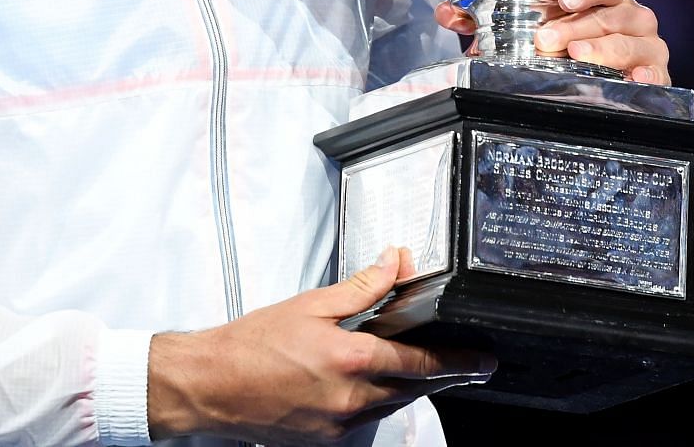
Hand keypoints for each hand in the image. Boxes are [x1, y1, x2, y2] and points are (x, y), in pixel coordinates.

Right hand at [146, 247, 494, 443]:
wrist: (211, 385)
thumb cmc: (251, 344)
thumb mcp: (311, 303)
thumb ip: (362, 287)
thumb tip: (395, 264)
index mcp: (351, 360)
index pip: (422, 364)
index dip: (459, 362)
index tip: (482, 360)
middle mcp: (351, 399)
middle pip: (414, 389)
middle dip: (440, 376)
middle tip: (465, 364)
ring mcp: (339, 426)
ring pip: (390, 406)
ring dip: (407, 388)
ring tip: (418, 370)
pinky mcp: (326, 442)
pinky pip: (365, 422)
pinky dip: (375, 403)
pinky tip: (369, 386)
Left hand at [432, 0, 670, 84]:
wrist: (615, 79)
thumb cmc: (570, 43)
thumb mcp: (528, 30)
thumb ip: (484, 21)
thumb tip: (447, 13)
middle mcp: (629, 14)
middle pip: (609, 12)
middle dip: (577, 25)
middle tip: (548, 40)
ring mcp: (645, 42)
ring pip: (629, 39)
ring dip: (603, 47)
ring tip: (578, 56)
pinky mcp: (655, 72)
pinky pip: (657, 71)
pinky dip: (649, 74)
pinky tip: (637, 79)